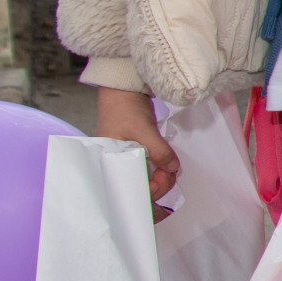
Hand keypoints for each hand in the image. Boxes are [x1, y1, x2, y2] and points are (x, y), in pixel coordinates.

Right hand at [94, 85, 178, 207]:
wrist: (124, 91)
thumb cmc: (125, 109)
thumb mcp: (143, 130)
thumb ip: (159, 151)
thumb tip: (172, 168)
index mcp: (109, 164)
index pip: (127, 189)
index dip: (148, 189)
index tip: (163, 177)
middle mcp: (115, 166)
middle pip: (137, 188)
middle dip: (158, 185)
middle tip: (170, 172)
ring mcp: (126, 161)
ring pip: (144, 180)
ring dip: (161, 178)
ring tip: (170, 168)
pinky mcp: (135, 155)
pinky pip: (147, 169)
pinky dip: (159, 170)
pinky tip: (167, 166)